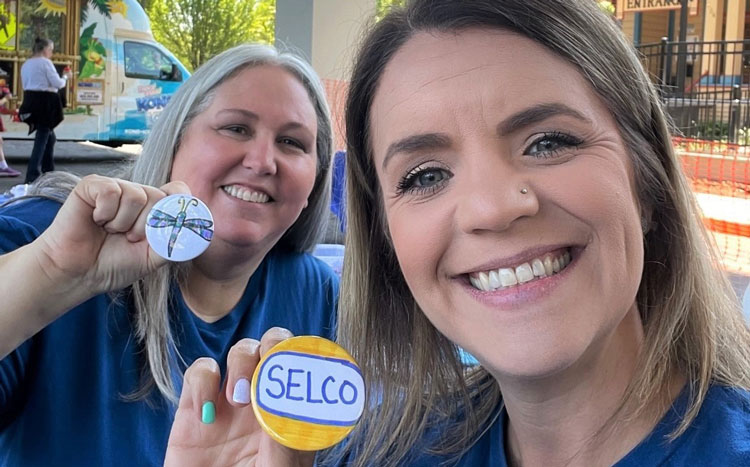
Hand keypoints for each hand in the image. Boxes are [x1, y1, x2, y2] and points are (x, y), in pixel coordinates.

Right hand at [33, 174, 188, 294]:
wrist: (78, 274)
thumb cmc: (113, 264)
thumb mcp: (153, 257)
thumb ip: (174, 241)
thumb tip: (193, 228)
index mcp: (154, 210)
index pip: (178, 191)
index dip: (177, 207)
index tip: (165, 228)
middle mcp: (137, 195)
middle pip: (160, 197)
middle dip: (145, 227)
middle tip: (126, 238)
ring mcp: (116, 189)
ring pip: (137, 195)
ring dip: (123, 223)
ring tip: (110, 231)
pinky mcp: (92, 186)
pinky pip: (112, 192)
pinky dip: (106, 213)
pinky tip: (96, 221)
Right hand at [165, 328, 314, 466]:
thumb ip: (286, 442)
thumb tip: (287, 405)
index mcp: (295, 413)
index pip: (309, 366)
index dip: (307, 356)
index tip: (301, 369)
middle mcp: (267, 400)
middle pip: (278, 346)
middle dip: (277, 345)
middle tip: (270, 371)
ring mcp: (232, 401)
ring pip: (243, 350)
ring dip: (244, 360)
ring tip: (240, 399)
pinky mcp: (195, 407)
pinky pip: (201, 370)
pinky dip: (204, 379)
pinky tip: (206, 411)